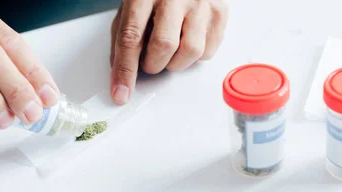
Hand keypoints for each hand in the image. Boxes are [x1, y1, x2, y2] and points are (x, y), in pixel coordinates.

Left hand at [110, 0, 227, 103]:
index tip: (121, 93)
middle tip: (149, 61)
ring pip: (190, 52)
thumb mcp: (131, 6)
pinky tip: (187, 38)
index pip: (132, 37)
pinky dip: (195, 55)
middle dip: (152, 65)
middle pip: (164, 46)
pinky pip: (208, 51)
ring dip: (175, 62)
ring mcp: (201, 2)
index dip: (125, 70)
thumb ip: (124, 36)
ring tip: (171, 48)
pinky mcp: (220, 11)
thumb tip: (121, 75)